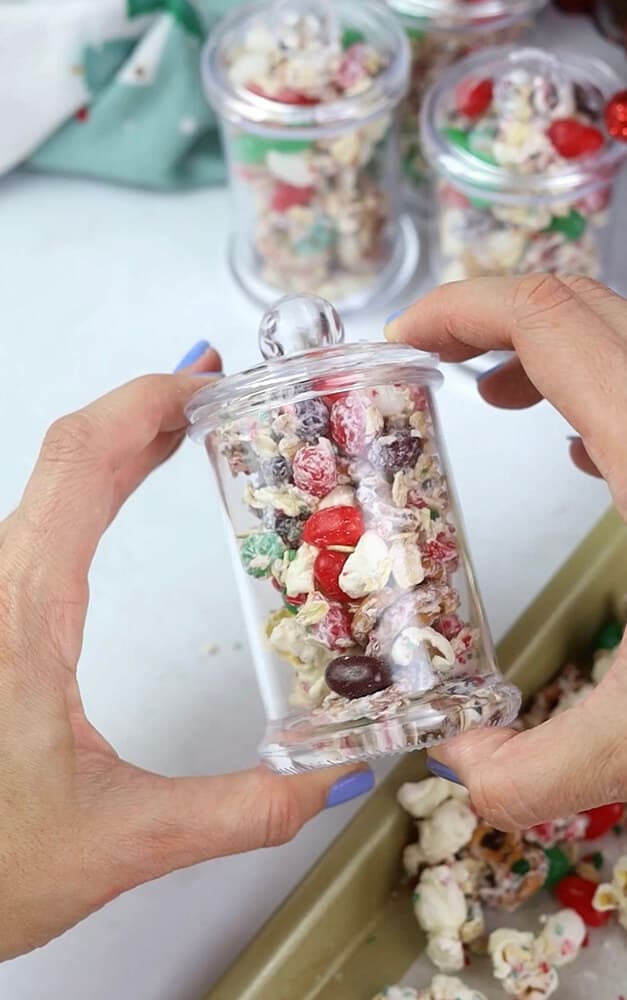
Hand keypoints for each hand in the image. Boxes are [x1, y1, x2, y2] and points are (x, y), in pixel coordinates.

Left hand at [0, 346, 367, 960]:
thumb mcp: (121, 840)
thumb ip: (243, 811)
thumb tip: (333, 777)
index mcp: (25, 611)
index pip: (83, 461)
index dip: (146, 402)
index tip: (209, 380)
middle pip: (69, 451)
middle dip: (148, 405)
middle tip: (220, 388)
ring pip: (51, 476)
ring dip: (121, 436)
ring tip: (191, 422)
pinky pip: (42, 512)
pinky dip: (95, 476)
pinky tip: (126, 485)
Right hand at [386, 273, 626, 829]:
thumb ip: (541, 767)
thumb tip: (461, 766)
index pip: (542, 317)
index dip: (457, 310)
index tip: (401, 345)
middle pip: (578, 307)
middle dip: (489, 323)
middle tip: (432, 370)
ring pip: (622, 337)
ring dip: (546, 353)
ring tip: (494, 400)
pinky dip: (601, 392)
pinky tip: (588, 454)